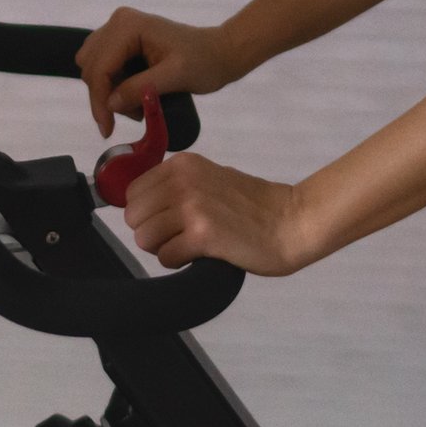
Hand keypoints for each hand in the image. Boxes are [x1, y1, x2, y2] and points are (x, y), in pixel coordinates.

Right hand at [76, 7, 250, 134]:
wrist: (219, 52)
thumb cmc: (204, 62)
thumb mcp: (176, 77)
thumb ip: (142, 88)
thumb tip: (110, 104)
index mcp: (128, 26)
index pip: (99, 67)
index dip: (99, 101)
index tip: (107, 129)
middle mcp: (118, 22)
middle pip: (91, 68)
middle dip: (106, 97)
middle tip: (134, 115)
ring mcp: (118, 30)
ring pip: (93, 68)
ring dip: (109, 92)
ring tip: (138, 105)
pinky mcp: (122, 41)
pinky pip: (102, 67)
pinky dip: (113, 86)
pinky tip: (134, 95)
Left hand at [117, 153, 313, 275]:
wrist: (293, 222)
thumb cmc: (254, 207)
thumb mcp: (210, 178)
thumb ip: (177, 185)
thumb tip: (141, 205)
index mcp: (183, 164)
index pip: (132, 193)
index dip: (147, 213)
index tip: (169, 220)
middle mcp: (184, 181)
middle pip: (133, 217)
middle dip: (151, 233)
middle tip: (179, 236)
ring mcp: (193, 207)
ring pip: (144, 238)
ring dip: (164, 248)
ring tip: (190, 245)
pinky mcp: (203, 235)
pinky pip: (166, 256)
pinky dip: (179, 262)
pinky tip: (200, 255)